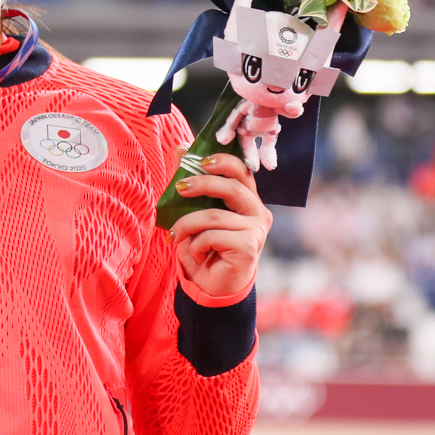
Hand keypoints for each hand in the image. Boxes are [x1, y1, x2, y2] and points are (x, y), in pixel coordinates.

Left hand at [168, 151, 270, 298]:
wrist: (211, 286)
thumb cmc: (205, 247)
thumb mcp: (194, 211)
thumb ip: (191, 181)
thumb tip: (180, 148)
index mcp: (248, 200)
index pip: (243, 172)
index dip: (224, 162)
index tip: (200, 161)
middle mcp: (258, 213)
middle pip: (233, 187)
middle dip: (202, 184)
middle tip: (179, 188)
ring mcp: (256, 230)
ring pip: (214, 216)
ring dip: (188, 224)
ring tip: (176, 235)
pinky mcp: (249, 247)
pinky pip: (213, 236)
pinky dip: (196, 244)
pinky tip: (196, 254)